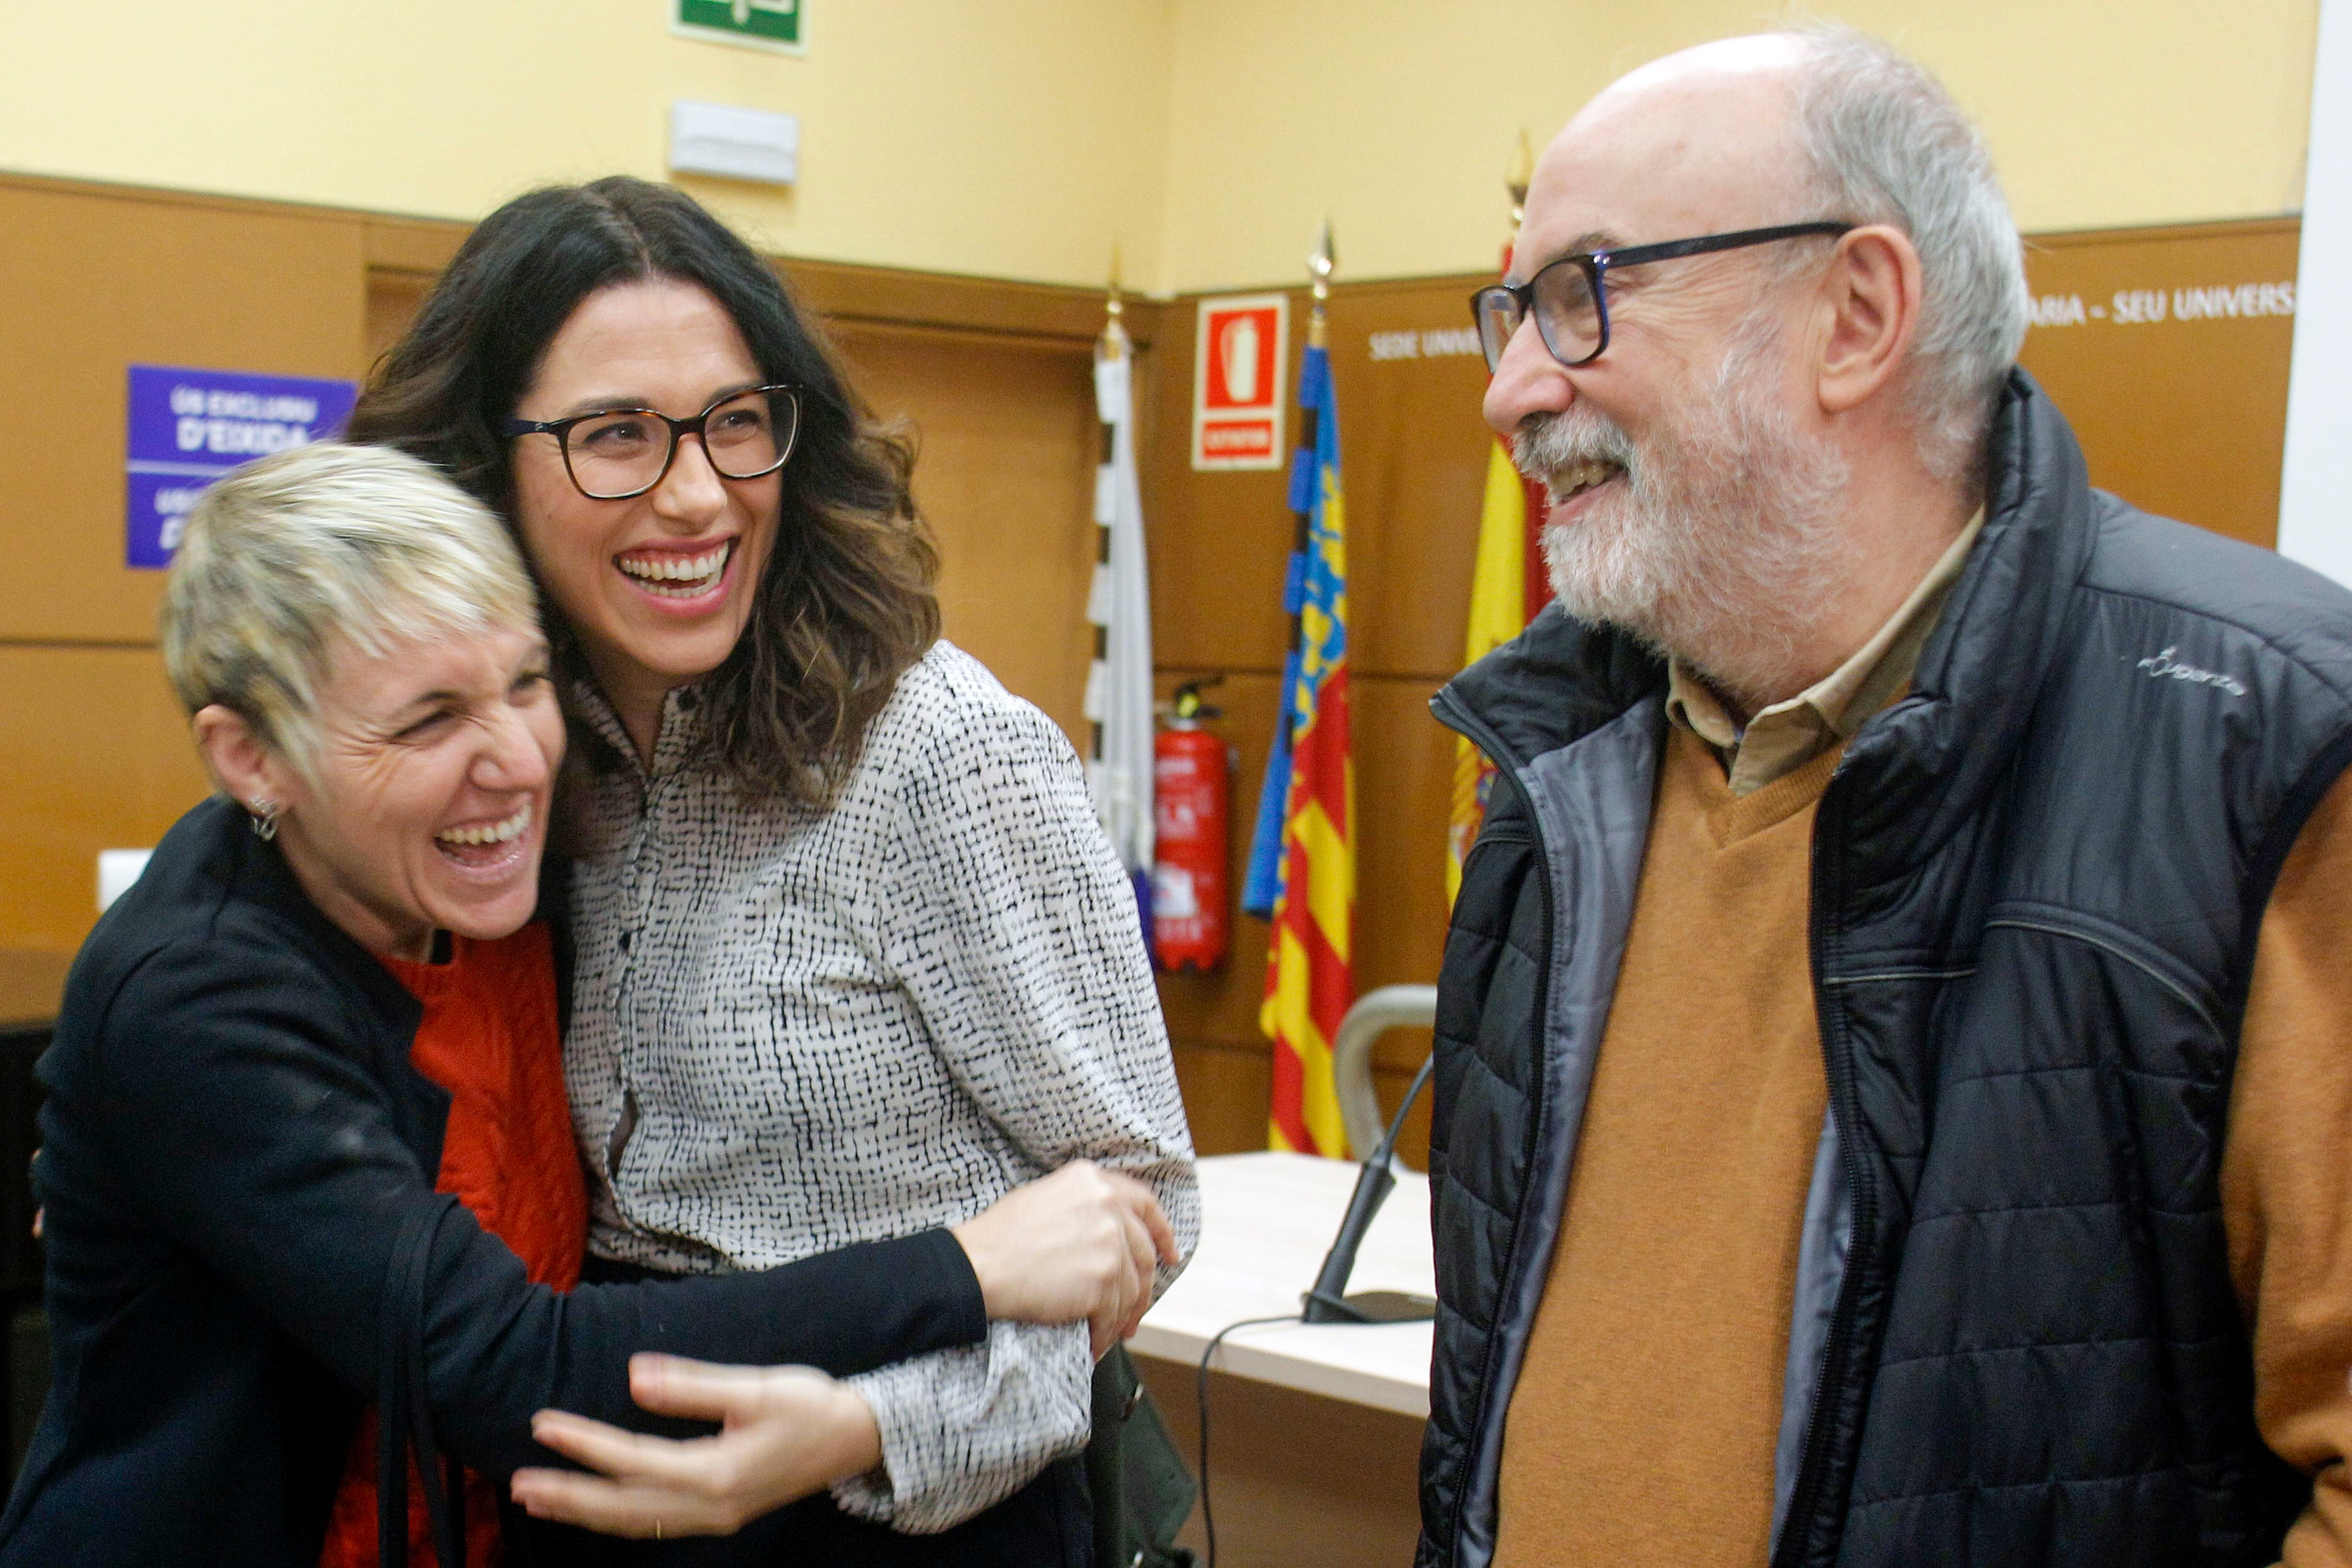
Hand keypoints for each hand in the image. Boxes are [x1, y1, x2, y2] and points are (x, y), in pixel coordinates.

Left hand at [510, 1354, 881, 1537]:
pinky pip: (654, 1523)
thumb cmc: (813, 1405)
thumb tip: (634, 1376)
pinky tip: (593, 1506)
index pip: (632, 1460)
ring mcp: (715, 1517)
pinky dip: (614, 1517)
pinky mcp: (720, 1514)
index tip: (543, 1424)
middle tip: (517, 1481)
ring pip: (635, 1522)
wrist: (859, 1439)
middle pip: (622, 1507)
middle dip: (568, 1494)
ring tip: (538, 1497)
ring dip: (583, 1511)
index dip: (584, 1443)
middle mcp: (710, 1505)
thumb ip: (694, 1385)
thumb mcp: (758, 1386)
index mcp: (717, 1473)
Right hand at [951, 1160, 1178, 1356]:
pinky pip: (1113, 1314)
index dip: (1162, 1233)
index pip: (1144, 1205)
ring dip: (1123, 1317)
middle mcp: (1108, 1205)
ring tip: (1111, 1334)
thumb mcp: (1045, 1197)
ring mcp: (1109, 1242)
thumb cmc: (1000, 1236)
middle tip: (1134, 1313)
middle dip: (1143, 1287)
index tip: (1170, 1255)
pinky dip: (1104, 1334)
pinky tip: (1094, 1344)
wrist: (978, 1265)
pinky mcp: (1103, 1280)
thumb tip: (1110, 1232)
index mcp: (1093, 1180)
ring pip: (1131, 1289)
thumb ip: (1084, 1205)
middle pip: (1142, 1254)